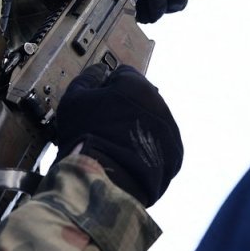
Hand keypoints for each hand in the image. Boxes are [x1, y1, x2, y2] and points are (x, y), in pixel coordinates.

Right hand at [53, 64, 182, 206]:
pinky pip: (161, 144)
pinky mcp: (175, 153)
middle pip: (141, 97)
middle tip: (105, 126)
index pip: (123, 74)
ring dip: (138, 127)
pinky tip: (129, 157)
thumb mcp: (74, 99)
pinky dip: (148, 148)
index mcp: (137, 85)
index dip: (107, 87)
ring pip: (152, 120)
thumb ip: (87, 77)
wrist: (104, 179)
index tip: (98, 102)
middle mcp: (160, 103)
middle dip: (125, 107)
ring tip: (117, 145)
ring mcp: (170, 129)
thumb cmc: (87, 137)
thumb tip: (98, 71)